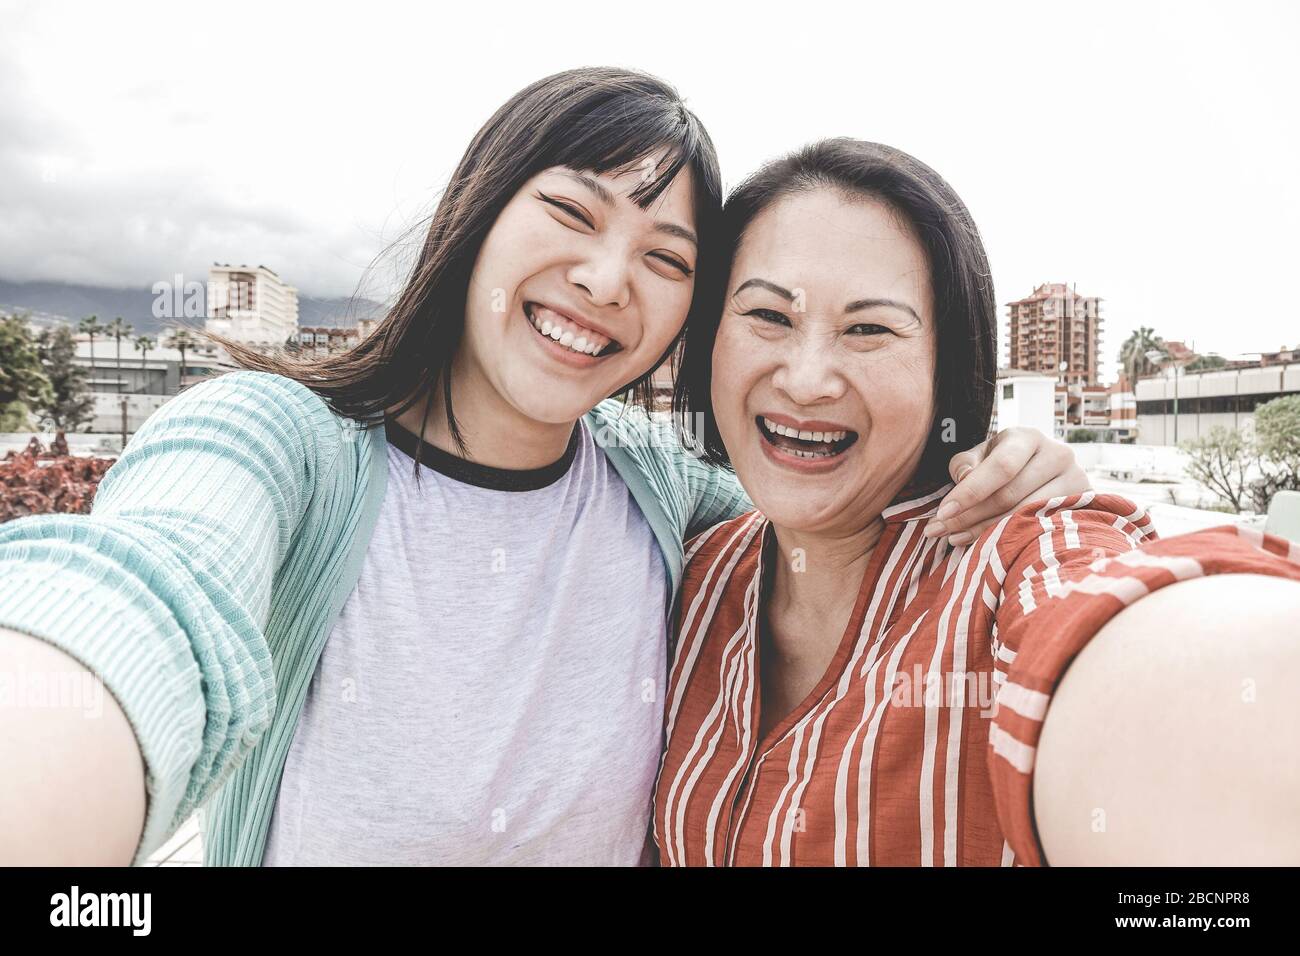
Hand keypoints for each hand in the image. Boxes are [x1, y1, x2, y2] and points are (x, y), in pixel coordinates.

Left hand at [922, 427, 1089, 546]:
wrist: (1047, 474)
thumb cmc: (1003, 465)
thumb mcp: (982, 457)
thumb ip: (966, 465)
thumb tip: (965, 478)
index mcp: (1027, 437)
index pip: (1000, 467)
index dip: (970, 492)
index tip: (942, 513)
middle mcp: (1057, 454)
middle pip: (1009, 495)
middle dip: (969, 516)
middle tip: (938, 531)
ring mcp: (1075, 480)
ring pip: (1024, 515)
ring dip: (984, 531)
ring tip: (953, 539)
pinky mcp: (1082, 505)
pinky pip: (1042, 528)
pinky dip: (1010, 538)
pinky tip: (984, 545)